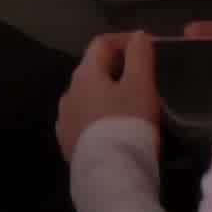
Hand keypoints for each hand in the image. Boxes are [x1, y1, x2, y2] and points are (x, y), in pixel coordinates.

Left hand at [55, 31, 162, 157]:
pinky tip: (111, 129)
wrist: (109, 175)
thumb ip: (140, 55)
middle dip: (116, 69)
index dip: (125, 41)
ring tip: (129, 107)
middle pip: (92, 70)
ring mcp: (65, 120)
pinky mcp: (68, 145)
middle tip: (141, 78)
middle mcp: (69, 92)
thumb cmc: (128, 124)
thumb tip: (138, 36)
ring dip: (105, 96)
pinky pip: (84, 123)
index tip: (146, 47)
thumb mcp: (141, 85)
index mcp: (85, 74)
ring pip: (87, 98)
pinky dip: (98, 119)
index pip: (102, 44)